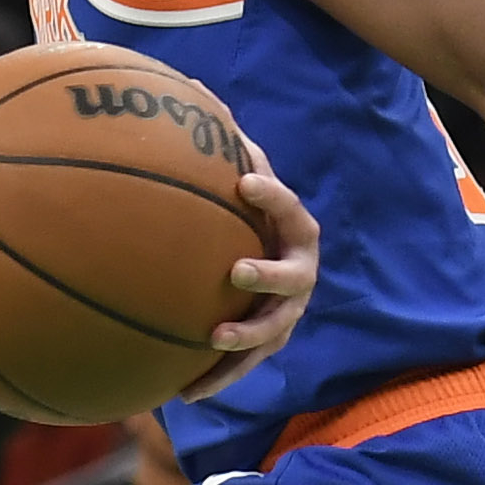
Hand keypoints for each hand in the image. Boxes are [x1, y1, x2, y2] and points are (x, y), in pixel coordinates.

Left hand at [181, 164, 324, 397]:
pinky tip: (185, 393)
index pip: (290, 211)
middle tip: (237, 270)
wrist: (258, 264)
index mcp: (295, 232)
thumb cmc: (242, 215)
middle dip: (268, 275)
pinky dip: (219, 378)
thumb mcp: (241, 178)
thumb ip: (227, 145)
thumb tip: (196, 91)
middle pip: (292, 278)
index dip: (273, 196)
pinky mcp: (266, 344)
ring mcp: (286, 313)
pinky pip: (245, 365)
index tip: (244, 181)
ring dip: (247, 337)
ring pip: (273, 330)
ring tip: (215, 338)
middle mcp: (299, 274)